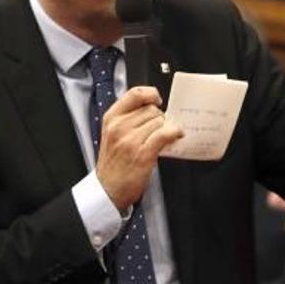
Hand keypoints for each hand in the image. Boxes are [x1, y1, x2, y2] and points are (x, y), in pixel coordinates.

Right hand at [95, 87, 183, 211]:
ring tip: (162, 138)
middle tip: (158, 129)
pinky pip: (165, 134)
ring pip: (160, 121)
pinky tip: (176, 135)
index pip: (134, 94)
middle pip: (151, 109)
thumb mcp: (112, 134)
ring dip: (165, 128)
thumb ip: (127, 118)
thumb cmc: (113, 164)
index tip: (157, 100)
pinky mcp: (143, 153)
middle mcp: (119, 127)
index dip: (150, 94)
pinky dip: (174, 132)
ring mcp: (131, 140)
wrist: (108, 189)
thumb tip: (153, 107)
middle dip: (159, 118)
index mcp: (111, 119)